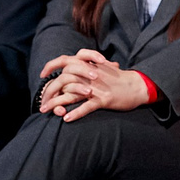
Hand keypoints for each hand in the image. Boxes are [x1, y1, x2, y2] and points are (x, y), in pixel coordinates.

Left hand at [39, 49, 154, 121]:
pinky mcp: (104, 99)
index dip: (51, 65)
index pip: (65, 60)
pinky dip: (76, 113)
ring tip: (46, 111)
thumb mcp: (102, 68)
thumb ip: (87, 67)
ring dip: (56, 104)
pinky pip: (87, 106)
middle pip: (63, 79)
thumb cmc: (119, 79)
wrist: (137, 85)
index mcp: (89, 65)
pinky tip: (67, 119)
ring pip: (71, 94)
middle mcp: (91, 74)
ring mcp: (97, 87)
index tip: (42, 75)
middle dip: (49, 91)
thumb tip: (72, 72)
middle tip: (42, 104)